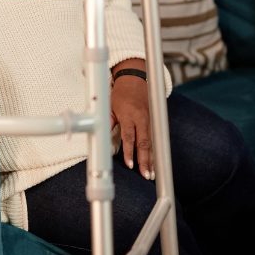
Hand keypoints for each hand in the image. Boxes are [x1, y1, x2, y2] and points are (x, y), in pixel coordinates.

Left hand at [110, 59, 153, 179]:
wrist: (135, 79)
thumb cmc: (121, 93)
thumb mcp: (110, 106)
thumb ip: (108, 123)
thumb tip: (101, 139)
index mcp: (129, 115)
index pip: (130, 136)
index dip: (130, 151)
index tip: (130, 164)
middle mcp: (141, 118)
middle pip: (144, 143)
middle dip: (145, 160)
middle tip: (145, 174)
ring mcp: (149, 120)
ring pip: (151, 143)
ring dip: (151, 159)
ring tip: (150, 173)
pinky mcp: (153, 121)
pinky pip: (153, 139)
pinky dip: (153, 152)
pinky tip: (153, 162)